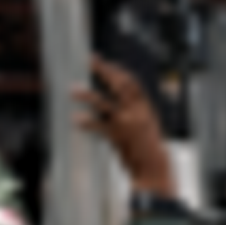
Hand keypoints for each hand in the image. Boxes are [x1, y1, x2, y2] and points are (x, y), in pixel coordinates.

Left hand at [74, 57, 174, 197]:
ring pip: (104, 103)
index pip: (131, 81)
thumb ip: (135, 105)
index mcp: (144, 105)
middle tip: (89, 60)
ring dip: (87, 95)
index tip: (105, 61)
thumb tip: (120, 90)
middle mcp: (135, 111)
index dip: (118, 69)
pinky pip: (98, 126)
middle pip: (118, 84)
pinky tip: (76, 119)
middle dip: (103, 70)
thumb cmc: (148, 142)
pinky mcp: (116, 137)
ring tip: (73, 90)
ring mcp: (125, 123)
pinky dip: (86, 122)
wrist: (152, 164)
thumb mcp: (147, 119)